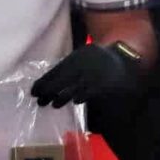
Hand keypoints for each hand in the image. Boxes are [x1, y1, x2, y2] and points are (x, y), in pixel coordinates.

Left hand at [31, 41, 146, 107]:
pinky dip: (79, 97)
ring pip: (72, 88)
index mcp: (78, 55)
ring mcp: (94, 74)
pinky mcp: (102, 84)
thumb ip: (69, 67)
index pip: (56, 70)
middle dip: (48, 91)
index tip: (34, 91)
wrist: (125, 61)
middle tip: (39, 101)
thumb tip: (46, 83)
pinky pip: (86, 93)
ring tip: (52, 104)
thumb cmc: (99, 61)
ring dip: (60, 97)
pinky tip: (74, 101)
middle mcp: (84, 63)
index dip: (44, 81)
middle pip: (61, 80)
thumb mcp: (84, 58)